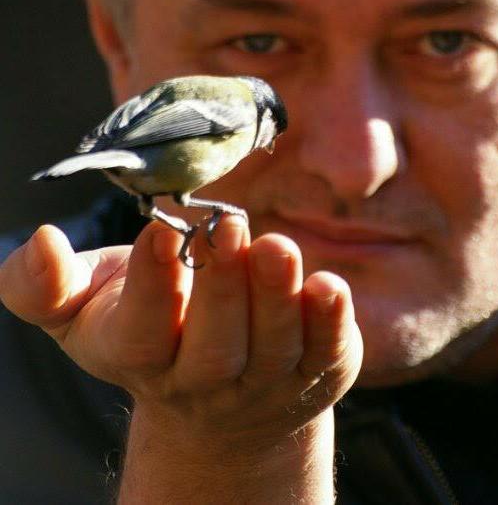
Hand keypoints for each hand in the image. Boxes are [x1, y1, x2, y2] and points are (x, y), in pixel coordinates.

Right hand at [0, 216, 362, 502]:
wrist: (216, 400)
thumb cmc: (147, 326)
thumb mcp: (84, 308)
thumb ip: (45, 286)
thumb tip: (39, 241)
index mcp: (141, 356)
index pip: (143, 332)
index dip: (151, 285)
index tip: (158, 232)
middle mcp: (203, 380)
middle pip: (214, 347)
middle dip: (222, 287)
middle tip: (227, 226)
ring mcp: (263, 382)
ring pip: (272, 349)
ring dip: (277, 300)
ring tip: (278, 247)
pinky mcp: (314, 373)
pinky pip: (325, 354)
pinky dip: (329, 324)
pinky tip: (329, 286)